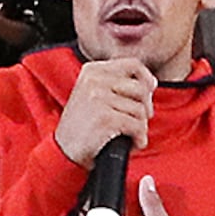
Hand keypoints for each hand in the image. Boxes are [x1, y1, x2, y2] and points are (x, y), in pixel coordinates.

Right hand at [54, 51, 155, 165]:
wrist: (63, 151)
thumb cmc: (81, 127)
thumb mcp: (92, 95)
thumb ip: (115, 84)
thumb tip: (150, 83)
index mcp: (93, 71)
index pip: (132, 64)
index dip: (146, 78)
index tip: (150, 90)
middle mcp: (95, 80)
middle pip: (140, 88)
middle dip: (146, 107)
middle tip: (140, 120)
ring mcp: (99, 98)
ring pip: (140, 109)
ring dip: (142, 126)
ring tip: (133, 135)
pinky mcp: (105, 118)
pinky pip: (137, 125)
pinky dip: (140, 138)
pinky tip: (134, 143)